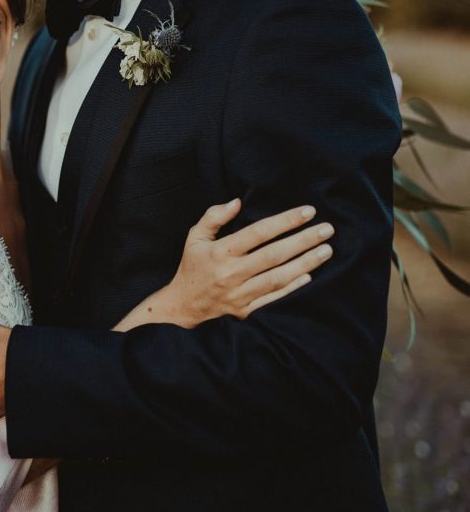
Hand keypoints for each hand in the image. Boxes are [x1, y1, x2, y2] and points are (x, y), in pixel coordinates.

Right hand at [156, 199, 333, 327]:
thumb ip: (213, 217)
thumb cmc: (193, 265)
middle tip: (327, 229)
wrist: (184, 304)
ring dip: (306, 263)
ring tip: (326, 250)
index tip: (307, 212)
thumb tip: (236, 202)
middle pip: (274, 255)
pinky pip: (274, 298)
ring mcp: (240, 294)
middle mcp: (232, 273)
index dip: (285, 222)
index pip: (258, 233)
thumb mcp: (194, 236)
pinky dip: (293, 287)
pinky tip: (310, 275)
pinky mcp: (247, 309)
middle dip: (304, 241)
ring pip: (279, 278)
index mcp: (220, 252)